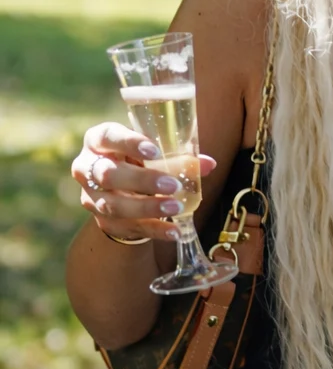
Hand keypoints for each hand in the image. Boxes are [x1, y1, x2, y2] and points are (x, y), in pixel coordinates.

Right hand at [72, 123, 216, 244]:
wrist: (122, 190)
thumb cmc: (139, 161)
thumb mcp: (154, 154)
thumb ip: (179, 157)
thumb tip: (208, 164)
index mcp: (99, 140)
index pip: (108, 137)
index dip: (129, 143)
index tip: (155, 151)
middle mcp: (87, 167)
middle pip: (108, 174)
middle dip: (141, 180)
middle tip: (172, 185)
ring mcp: (91, 196)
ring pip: (113, 205)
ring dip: (147, 208)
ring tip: (176, 208)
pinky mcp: (101, 221)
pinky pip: (127, 227)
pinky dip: (153, 230)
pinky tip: (174, 231)